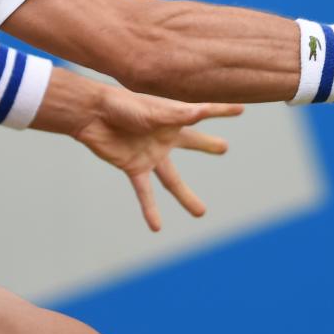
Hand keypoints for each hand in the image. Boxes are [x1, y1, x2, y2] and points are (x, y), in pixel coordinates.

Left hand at [72, 88, 241, 231]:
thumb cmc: (122, 105)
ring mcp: (151, 154)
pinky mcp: (134, 167)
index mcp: (173, 118)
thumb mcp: (153, 110)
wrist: (92, 114)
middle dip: (207, 145)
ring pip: (173, 180)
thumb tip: (201, 112)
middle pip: (192, 142)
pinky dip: (150, 209)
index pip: (204, 113)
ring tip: (201, 212)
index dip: (223, 110)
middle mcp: (165, 136)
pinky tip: (157, 227)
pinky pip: (145, 192)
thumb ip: (176, 115)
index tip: (241, 110)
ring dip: (186, 197)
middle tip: (224, 148)